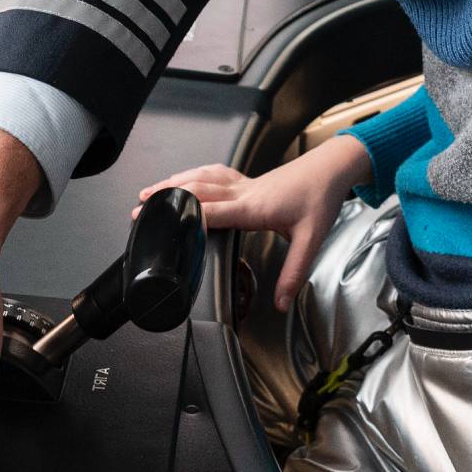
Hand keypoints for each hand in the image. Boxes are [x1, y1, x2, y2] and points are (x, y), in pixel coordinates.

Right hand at [138, 135, 368, 310]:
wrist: (332, 169)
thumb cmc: (320, 198)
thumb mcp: (311, 239)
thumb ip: (294, 273)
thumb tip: (282, 302)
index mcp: (255, 206)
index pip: (214, 210)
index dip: (188, 216)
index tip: (164, 223)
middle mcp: (244, 192)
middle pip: (198, 191)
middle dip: (167, 199)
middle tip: (140, 210)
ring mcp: (244, 183)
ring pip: (202, 178)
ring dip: (174, 183)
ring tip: (149, 192)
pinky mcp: (248, 180)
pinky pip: (214, 174)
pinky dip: (193, 175)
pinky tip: (184, 179)